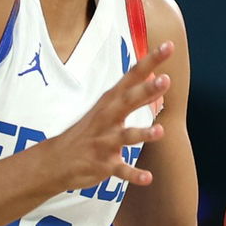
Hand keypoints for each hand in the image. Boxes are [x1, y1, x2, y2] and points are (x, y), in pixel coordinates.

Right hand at [46, 42, 173, 192]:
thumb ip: (131, 95)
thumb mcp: (106, 109)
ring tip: (160, 132)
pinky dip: (133, 175)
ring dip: (143, 134)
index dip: (151, 62)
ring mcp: (104, 142)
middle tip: (165, 80)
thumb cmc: (87, 132)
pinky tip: (148, 178)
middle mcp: (107, 119)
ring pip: (126, 136)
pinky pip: (120, 170)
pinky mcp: (103, 164)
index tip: (168, 46)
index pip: (132, 77)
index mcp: (110, 103)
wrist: (56, 161)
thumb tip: (157, 78)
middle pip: (128, 102)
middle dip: (146, 91)